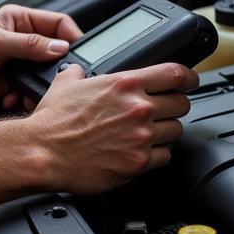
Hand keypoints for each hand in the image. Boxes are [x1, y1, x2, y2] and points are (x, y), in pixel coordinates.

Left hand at [0, 4, 81, 103]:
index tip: (76, 54)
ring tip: (28, 92)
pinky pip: (30, 94)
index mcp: (22, 22)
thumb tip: (59, 47)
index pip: (59, 24)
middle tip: (55, 81)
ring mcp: (19, 64)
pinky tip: (11, 99)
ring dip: (40, 88)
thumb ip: (28, 45)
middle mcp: (24, 42)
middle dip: (56, 70)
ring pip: (45, 78)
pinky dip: (24, 100)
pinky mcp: (12, 84)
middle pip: (56, 54)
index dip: (72, 37)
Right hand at [29, 62, 198, 193]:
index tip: (190, 82)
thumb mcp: (65, 83)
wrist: (44, 152)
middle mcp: (138, 108)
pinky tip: (140, 150)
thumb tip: (80, 71)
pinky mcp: (139, 162)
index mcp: (125, 83)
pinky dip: (156, 154)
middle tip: (163, 109)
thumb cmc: (53, 121)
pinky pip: (165, 156)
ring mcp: (141, 136)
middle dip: (174, 106)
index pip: (176, 74)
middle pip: (182, 103)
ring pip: (176, 131)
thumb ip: (80, 73)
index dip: (189, 77)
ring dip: (165, 131)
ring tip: (146, 132)